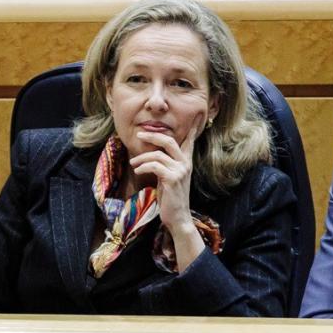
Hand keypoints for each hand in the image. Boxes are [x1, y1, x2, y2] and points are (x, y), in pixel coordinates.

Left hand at [130, 130, 203, 270]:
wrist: (177, 217)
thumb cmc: (170, 197)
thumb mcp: (169, 177)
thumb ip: (165, 164)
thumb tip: (154, 153)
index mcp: (186, 162)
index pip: (190, 140)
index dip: (192, 128)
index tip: (198, 115)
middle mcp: (185, 164)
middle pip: (169, 140)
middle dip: (152, 135)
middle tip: (139, 134)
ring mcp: (180, 171)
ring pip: (157, 154)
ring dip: (141, 158)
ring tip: (133, 164)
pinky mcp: (172, 179)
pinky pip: (154, 165)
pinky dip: (143, 167)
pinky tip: (138, 172)